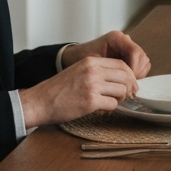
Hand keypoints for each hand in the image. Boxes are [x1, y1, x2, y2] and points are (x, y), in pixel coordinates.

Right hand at [19, 57, 140, 127]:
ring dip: (120, 98)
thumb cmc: (58, 90)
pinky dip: (111, 107)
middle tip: (128, 95)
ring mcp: (92, 85)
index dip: (130, 75)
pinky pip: (112, 104)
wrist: (39, 102)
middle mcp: (93, 71)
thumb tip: (120, 78)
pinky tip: (102, 108)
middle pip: (125, 76)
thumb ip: (97, 71)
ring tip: (112, 101)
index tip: (132, 83)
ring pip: (122, 90)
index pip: (121, 64)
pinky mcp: (90, 101)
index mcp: (91, 62)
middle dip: (130, 87)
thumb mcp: (78, 71)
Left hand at [61, 30, 150, 78]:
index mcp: (116, 38)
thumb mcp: (92, 63)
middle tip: (128, 87)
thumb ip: (108, 69)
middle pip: (141, 57)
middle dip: (136, 73)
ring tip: (126, 86)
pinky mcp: (128, 54)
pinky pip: (140, 64)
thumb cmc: (80, 60)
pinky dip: (136, 74)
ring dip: (137, 74)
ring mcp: (127, 47)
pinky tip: (125, 82)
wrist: (73, 57)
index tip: (127, 81)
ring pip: (143, 61)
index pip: (135, 52)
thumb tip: (123, 81)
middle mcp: (124, 40)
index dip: (134, 68)